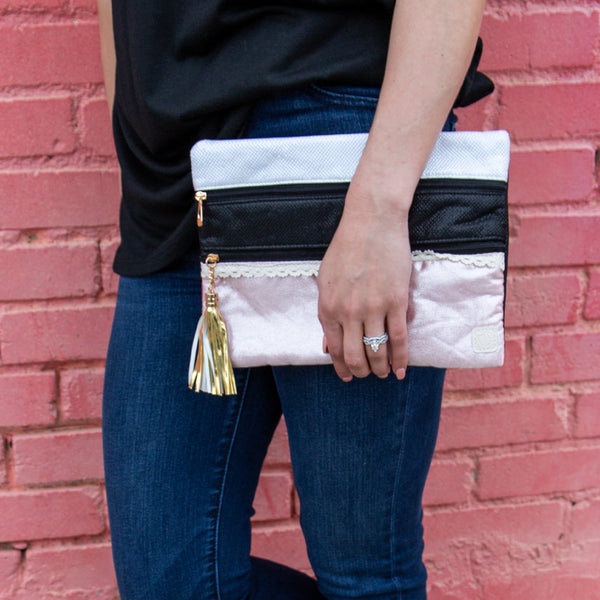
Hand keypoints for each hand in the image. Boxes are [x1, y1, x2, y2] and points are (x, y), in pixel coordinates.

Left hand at [317, 179, 411, 381]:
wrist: (371, 221)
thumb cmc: (346, 248)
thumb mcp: (325, 280)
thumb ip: (326, 312)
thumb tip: (327, 344)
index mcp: (327, 307)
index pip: (334, 349)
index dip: (342, 367)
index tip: (347, 376)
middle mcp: (348, 312)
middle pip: (355, 356)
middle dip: (361, 372)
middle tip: (367, 376)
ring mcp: (373, 308)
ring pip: (377, 351)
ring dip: (381, 368)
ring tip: (385, 374)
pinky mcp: (396, 301)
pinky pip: (399, 338)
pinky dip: (401, 358)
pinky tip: (402, 370)